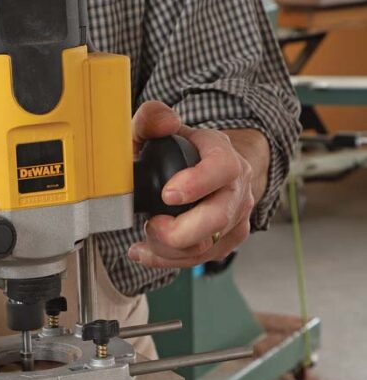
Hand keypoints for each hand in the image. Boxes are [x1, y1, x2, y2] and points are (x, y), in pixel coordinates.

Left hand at [129, 101, 264, 268]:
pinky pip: (200, 260)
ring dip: (167, 250)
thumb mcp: (161, 130)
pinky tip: (146, 251)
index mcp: (224, 156)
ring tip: (142, 240)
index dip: (196, 184)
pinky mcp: (228, 241)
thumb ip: (152, 119)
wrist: (210, 170)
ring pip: (205, 247)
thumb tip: (165, 122)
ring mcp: (236, 217)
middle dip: (178, 231)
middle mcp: (237, 189)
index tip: (167, 194)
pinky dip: (169, 260)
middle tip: (150, 224)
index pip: (222, 169)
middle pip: (217, 219)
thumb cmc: (182, 152)